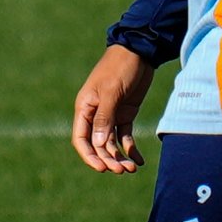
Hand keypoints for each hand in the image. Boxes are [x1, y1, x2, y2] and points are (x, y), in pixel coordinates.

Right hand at [72, 45, 154, 173]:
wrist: (139, 51)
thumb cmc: (120, 67)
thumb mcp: (111, 92)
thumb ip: (105, 118)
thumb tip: (99, 145)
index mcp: (85, 108)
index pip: (81, 139)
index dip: (90, 156)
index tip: (102, 168)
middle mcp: (95, 114)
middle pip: (98, 145)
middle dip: (109, 159)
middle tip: (122, 170)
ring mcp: (111, 115)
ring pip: (112, 143)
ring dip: (120, 157)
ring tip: (132, 168)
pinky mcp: (125, 114)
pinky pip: (125, 136)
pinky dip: (131, 149)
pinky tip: (139, 160)